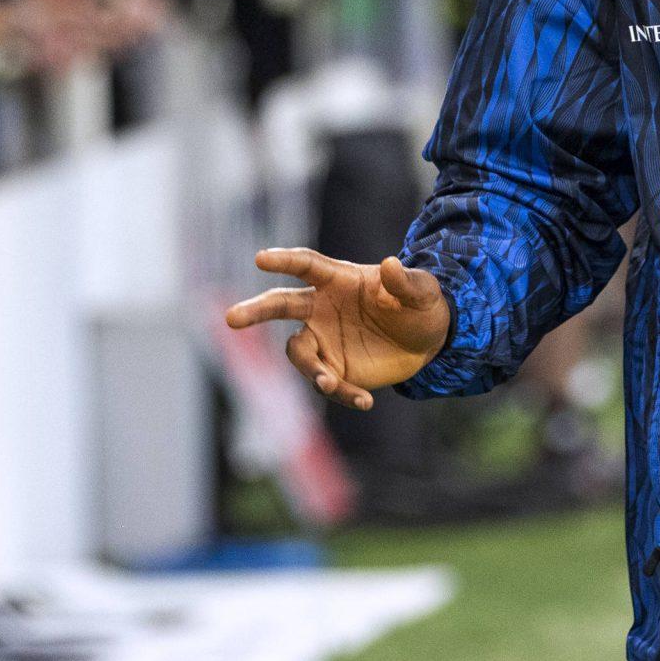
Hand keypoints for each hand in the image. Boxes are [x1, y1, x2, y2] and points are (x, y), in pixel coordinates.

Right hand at [224, 248, 452, 409]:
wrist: (428, 340)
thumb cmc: (420, 304)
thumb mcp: (423, 291)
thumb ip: (405, 282)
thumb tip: (390, 265)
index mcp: (338, 279)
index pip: (306, 265)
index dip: (284, 261)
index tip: (261, 258)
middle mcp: (321, 308)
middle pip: (280, 305)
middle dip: (256, 311)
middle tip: (231, 319)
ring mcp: (324, 339)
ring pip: (300, 353)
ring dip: (310, 367)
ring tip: (328, 381)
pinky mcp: (334, 368)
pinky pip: (327, 383)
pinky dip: (341, 393)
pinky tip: (365, 402)